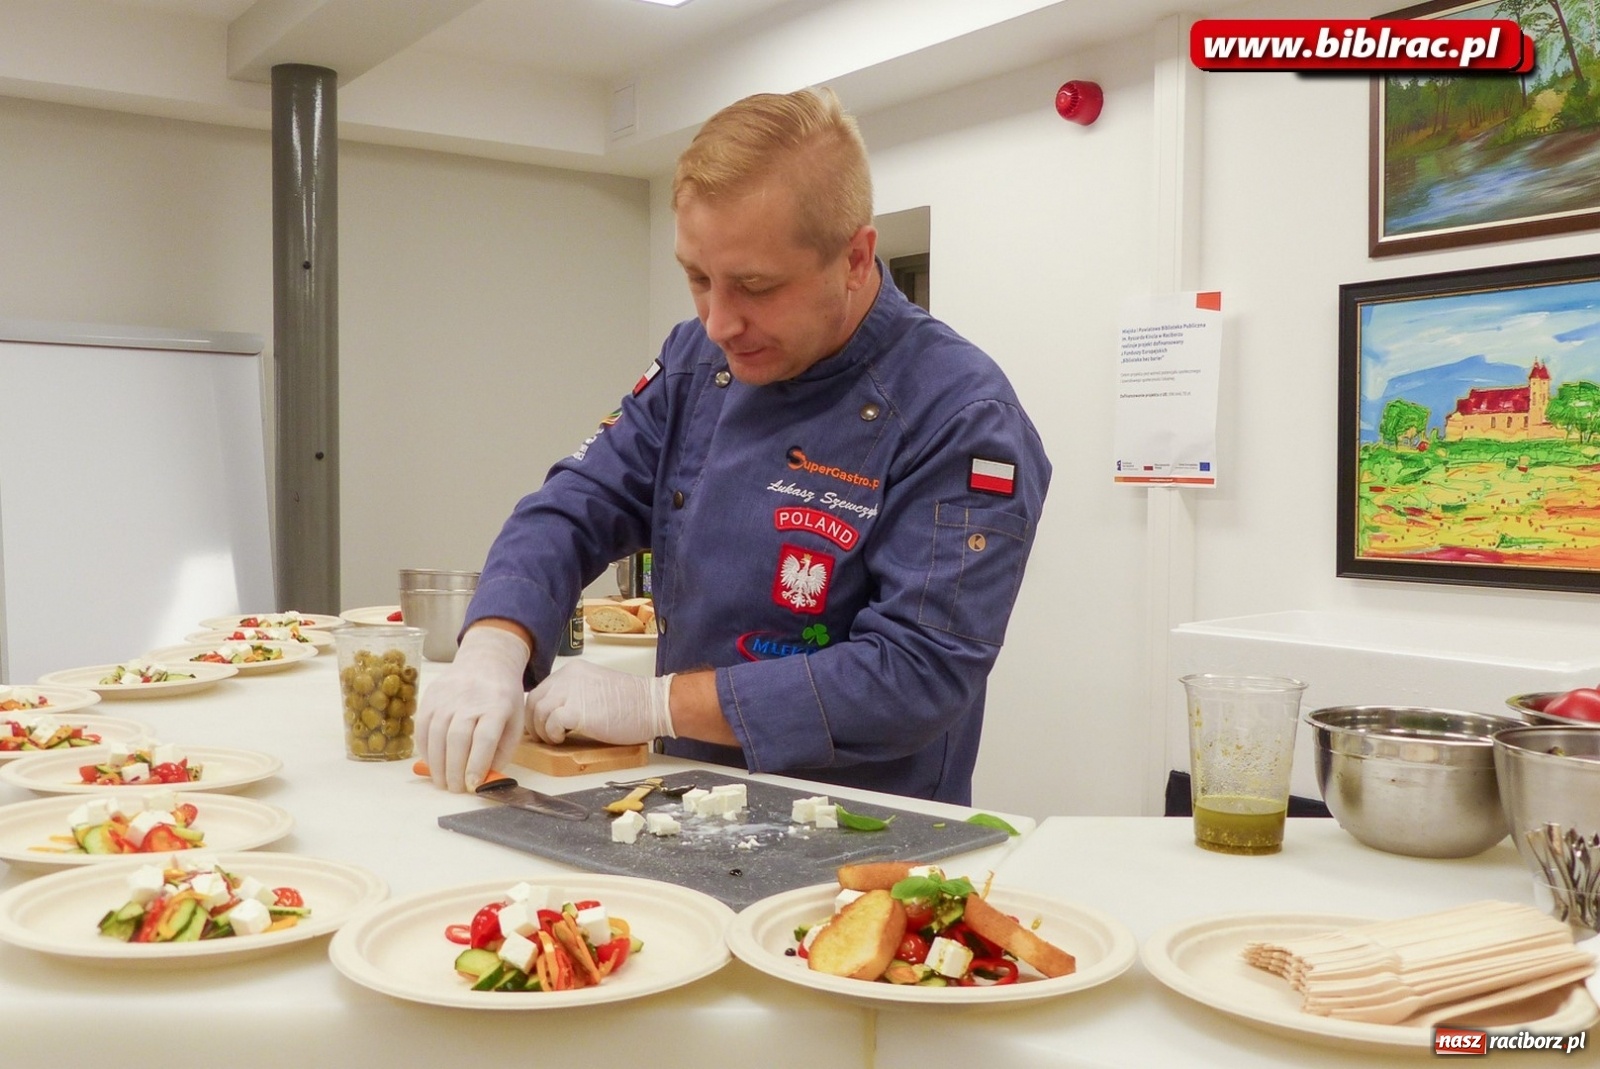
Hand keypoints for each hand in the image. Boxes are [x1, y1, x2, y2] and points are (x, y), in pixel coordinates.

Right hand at [413, 625, 530, 791]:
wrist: (485, 661)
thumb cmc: (503, 698)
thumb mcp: (514, 721)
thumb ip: (502, 751)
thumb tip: (484, 779)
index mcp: (498, 705)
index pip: (485, 738)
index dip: (477, 764)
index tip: (472, 785)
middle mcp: (470, 699)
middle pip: (457, 738)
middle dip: (455, 770)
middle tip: (456, 789)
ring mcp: (447, 697)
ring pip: (436, 735)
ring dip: (437, 764)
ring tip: (443, 782)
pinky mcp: (430, 697)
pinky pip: (422, 728)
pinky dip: (425, 750)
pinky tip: (432, 763)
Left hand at [525, 660, 674, 745]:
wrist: (653, 705)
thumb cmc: (632, 703)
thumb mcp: (595, 689)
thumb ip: (574, 695)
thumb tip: (554, 714)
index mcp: (573, 670)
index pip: (541, 690)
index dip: (536, 711)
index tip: (540, 725)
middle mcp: (568, 677)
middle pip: (534, 700)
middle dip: (534, 723)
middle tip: (543, 737)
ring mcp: (571, 692)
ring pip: (538, 712)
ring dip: (543, 731)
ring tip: (556, 739)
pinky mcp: (576, 711)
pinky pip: (551, 724)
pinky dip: (553, 735)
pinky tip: (564, 739)